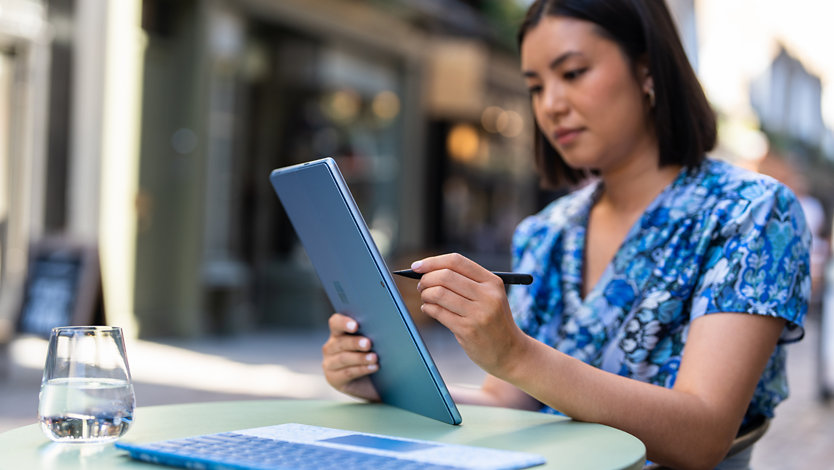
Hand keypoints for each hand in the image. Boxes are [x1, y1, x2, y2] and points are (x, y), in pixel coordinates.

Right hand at [321, 313, 380, 401]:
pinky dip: (362, 369)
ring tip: (374, 358)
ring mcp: (330, 363)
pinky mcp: (334, 378)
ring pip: (343, 358)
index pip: (335, 322)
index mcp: (338, 332)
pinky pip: (347, 372)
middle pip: (340, 342)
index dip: (343, 322)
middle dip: (355, 342)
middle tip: (368, 343)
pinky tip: (373, 367)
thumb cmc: (372, 356)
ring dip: (360, 358)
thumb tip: (384, 327)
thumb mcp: (372, 343)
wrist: (373, 383)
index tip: (355, 325)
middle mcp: (331, 346)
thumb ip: (371, 333)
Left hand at [413, 253, 528, 376]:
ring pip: (439, 293)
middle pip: (445, 276)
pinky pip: (438, 313)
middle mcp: (487, 295)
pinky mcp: (468, 330)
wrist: (510, 352)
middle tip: (421, 285)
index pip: (457, 262)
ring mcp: (478, 314)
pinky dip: (428, 308)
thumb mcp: (490, 296)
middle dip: (426, 279)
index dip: (432, 261)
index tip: (417, 266)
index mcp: (492, 282)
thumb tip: (427, 270)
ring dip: (426, 294)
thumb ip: (466, 282)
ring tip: (426, 298)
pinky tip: (429, 309)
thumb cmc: (493, 321)